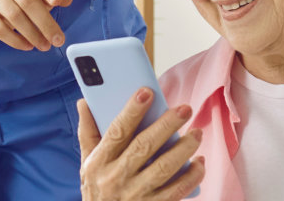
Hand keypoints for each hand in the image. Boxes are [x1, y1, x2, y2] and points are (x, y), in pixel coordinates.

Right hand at [77, 89, 204, 200]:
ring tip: (196, 133)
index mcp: (99, 161)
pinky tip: (199, 162)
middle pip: (144, 146)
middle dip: (166, 125)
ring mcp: (135, 194)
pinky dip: (192, 176)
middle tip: (184, 109)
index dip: (131, 111)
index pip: (117, 131)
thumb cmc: (96, 190)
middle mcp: (116, 177)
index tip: (146, 93)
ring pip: (164, 168)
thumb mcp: (86, 163)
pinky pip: (177, 190)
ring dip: (183, 149)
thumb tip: (84, 102)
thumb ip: (87, 132)